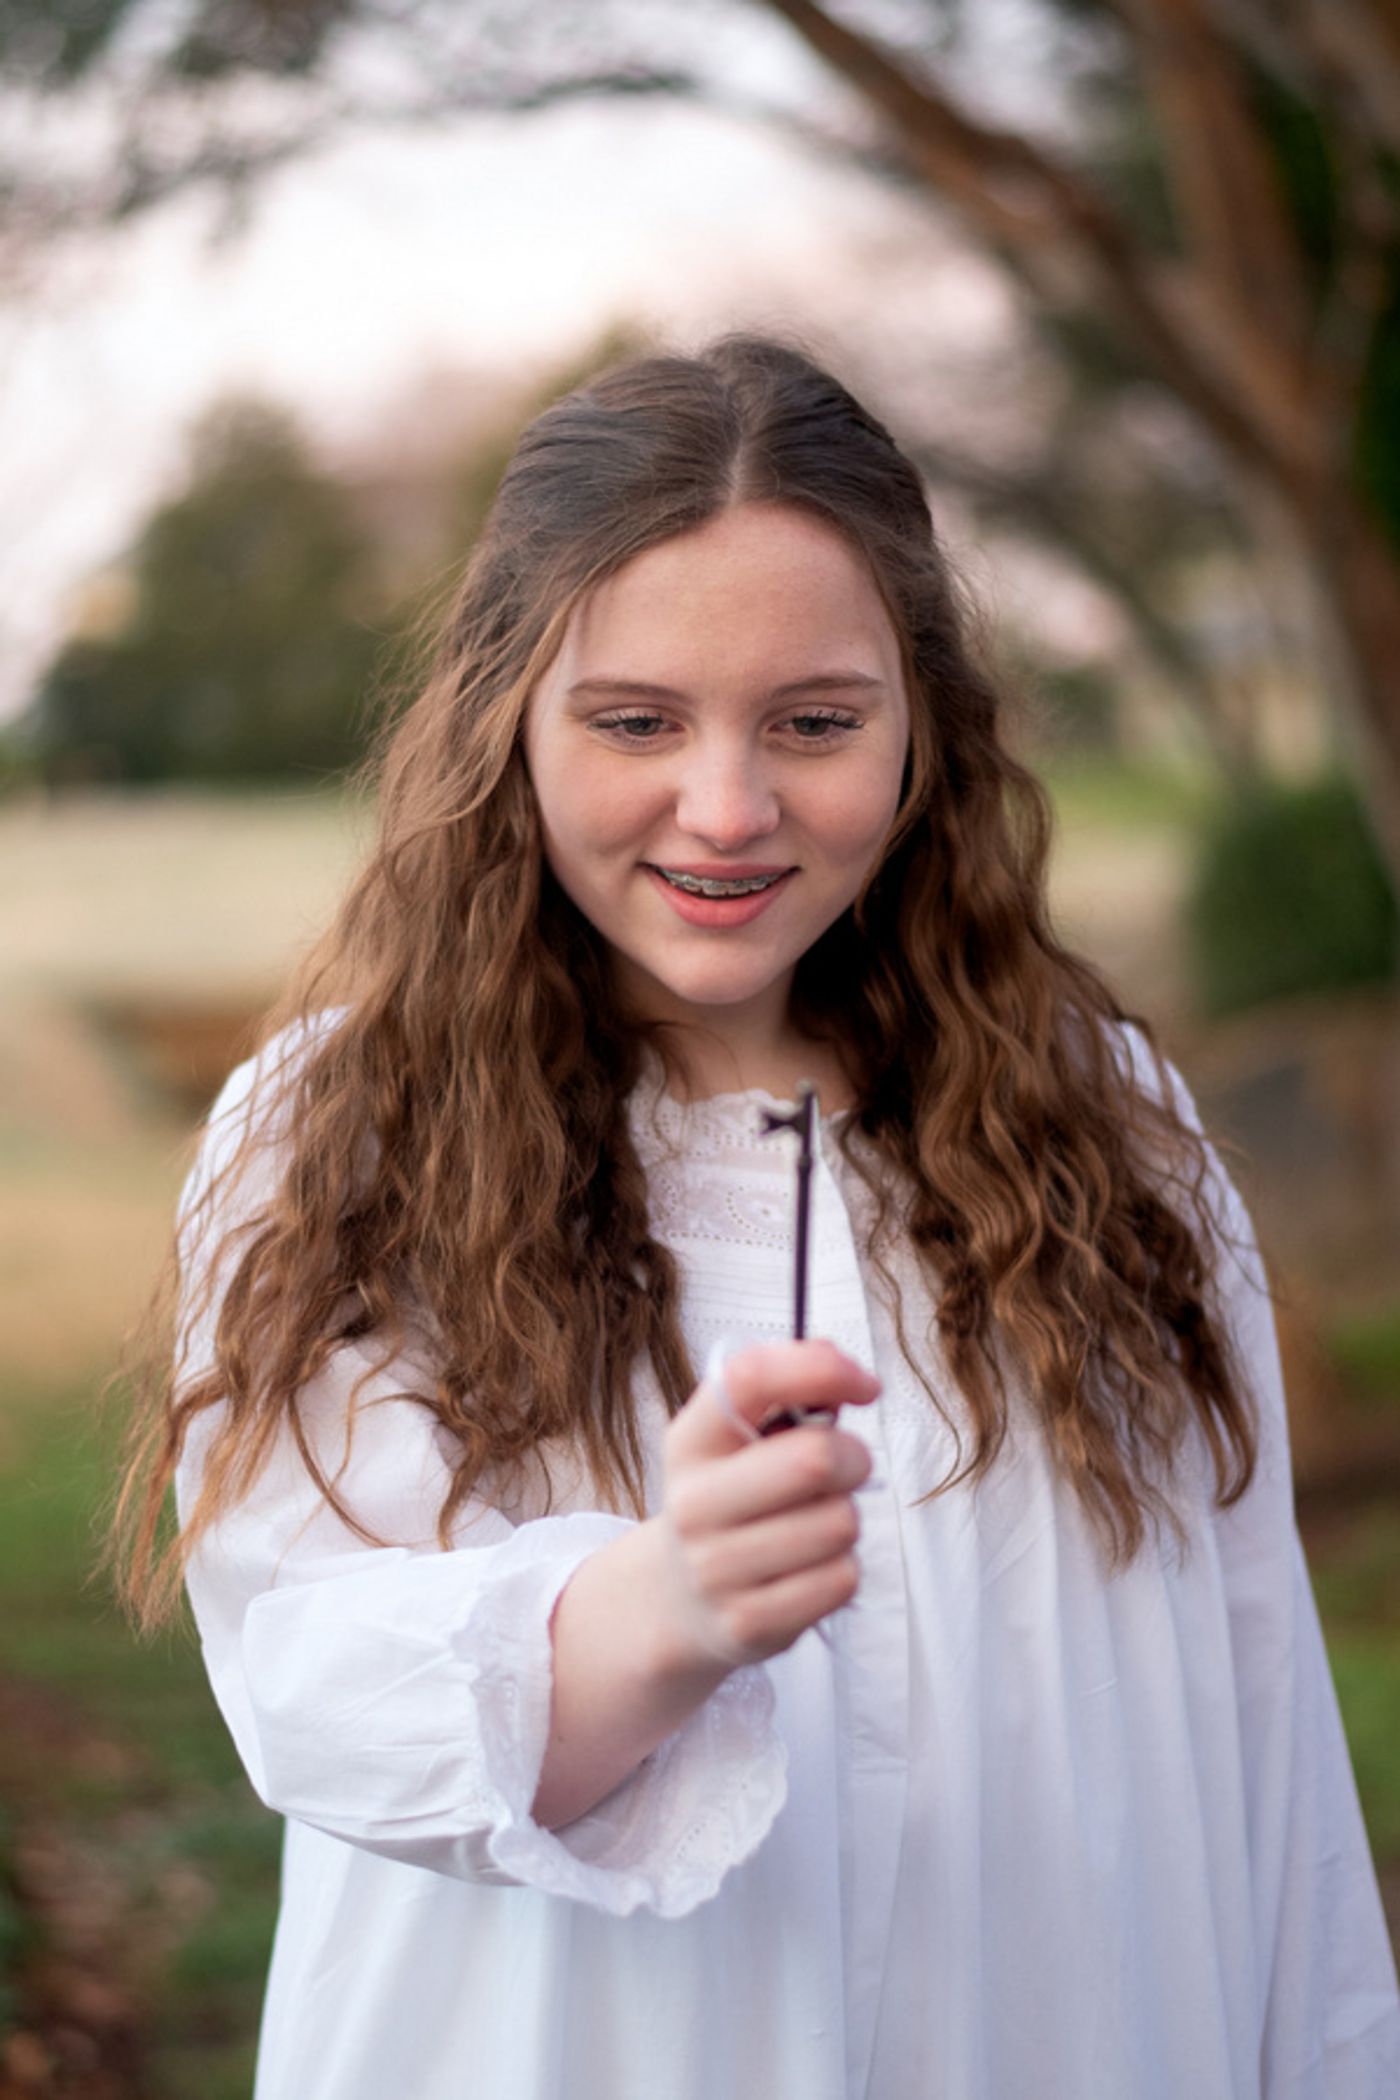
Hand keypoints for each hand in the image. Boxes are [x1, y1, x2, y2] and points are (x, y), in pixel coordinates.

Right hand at [654, 1340, 878, 1673]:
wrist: (679, 1600)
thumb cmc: (734, 1500)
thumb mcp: (736, 1441)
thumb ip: (787, 1397)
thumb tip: (849, 1380)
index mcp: (690, 1443)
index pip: (750, 1378)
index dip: (821, 1368)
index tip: (863, 1385)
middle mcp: (693, 1504)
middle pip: (815, 1458)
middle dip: (853, 1457)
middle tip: (846, 1467)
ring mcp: (717, 1570)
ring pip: (839, 1522)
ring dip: (845, 1517)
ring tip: (814, 1524)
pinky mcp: (749, 1623)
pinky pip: (842, 1578)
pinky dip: (842, 1569)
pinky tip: (808, 1568)